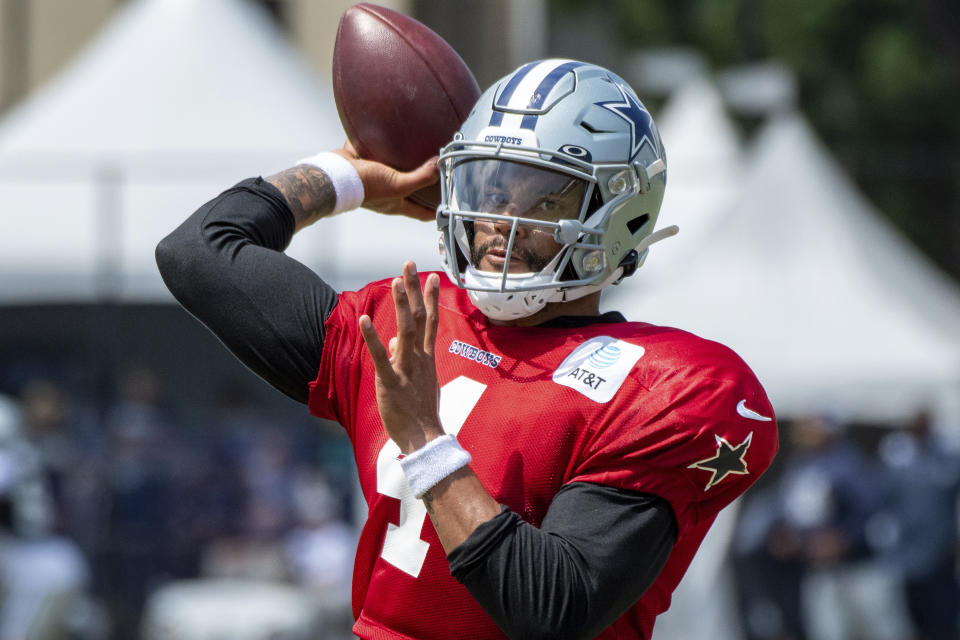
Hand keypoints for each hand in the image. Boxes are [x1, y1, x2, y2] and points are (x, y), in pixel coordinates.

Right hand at [334, 141, 438, 220]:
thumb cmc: (363, 187)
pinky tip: (393, 136)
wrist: (334, 173)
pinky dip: (385, 146)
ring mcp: (375, 178)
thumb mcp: (397, 185)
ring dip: (405, 164)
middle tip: (437, 175)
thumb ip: (420, 178)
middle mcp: (387, 192)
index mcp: (396, 203)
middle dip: (423, 186)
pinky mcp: (365, 163)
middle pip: (410, 192)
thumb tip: (438, 167)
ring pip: (394, 171)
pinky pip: (378, 153)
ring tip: (418, 151)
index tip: (446, 208)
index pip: (421, 213)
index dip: (434, 212)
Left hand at [359, 261, 443, 452]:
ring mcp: (406, 369)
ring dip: (401, 304)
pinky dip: (372, 338)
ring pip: (405, 331)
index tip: (432, 277)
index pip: (430, 322)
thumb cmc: (421, 412)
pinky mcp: (391, 382)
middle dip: (414, 290)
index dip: (430, 298)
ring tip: (395, 281)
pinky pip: (381, 357)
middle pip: (419, 317)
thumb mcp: (419, 381)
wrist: (425, 440)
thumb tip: (392, 340)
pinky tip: (365, 320)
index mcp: (426, 358)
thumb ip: (407, 358)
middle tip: (409, 264)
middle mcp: (419, 358)